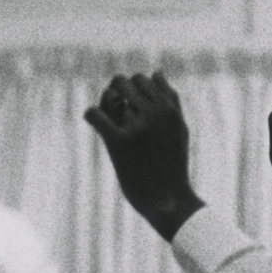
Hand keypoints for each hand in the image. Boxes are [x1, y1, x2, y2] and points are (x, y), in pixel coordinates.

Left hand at [85, 72, 202, 236]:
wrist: (169, 201)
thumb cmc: (173, 166)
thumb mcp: (180, 129)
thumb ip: (171, 99)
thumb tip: (157, 71)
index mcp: (170, 109)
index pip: (143, 78)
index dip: (131, 90)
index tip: (128, 107)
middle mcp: (155, 114)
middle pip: (122, 82)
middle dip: (114, 94)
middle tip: (113, 114)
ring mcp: (137, 127)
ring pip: (109, 95)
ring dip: (103, 105)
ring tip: (106, 120)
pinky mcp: (120, 142)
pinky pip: (95, 114)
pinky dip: (91, 116)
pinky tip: (95, 124)